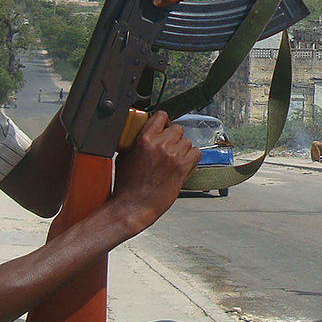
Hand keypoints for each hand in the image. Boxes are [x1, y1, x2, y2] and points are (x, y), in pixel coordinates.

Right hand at [107, 111, 200, 233]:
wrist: (133, 206)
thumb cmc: (127, 186)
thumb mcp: (124, 156)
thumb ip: (136, 140)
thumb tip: (142, 133)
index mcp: (144, 138)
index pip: (161, 116)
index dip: (163, 122)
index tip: (163, 127)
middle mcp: (160, 144)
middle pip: (177, 129)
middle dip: (173, 138)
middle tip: (167, 149)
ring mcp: (173, 155)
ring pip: (187, 142)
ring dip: (182, 150)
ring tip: (172, 161)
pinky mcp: (182, 167)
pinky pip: (196, 153)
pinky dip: (191, 158)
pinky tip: (182, 164)